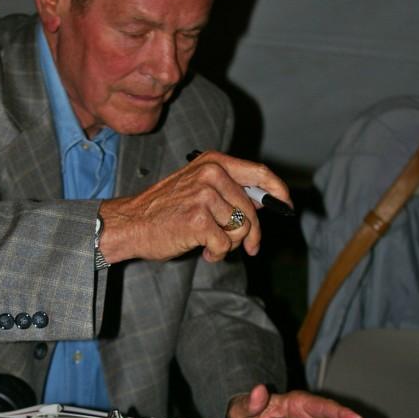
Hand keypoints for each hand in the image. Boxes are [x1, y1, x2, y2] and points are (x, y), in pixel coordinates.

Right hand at [99, 151, 290, 263]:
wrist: (130, 223)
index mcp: (213, 163)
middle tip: (249, 248)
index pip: (259, 173)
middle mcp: (211, 175)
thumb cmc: (164, 210)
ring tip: (208, 243)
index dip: (278, 192)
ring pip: (241, 230)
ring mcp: (204, 196)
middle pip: (252, 210)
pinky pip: (224, 245)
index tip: (288, 205)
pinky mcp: (198, 220)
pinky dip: (215, 255)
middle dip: (251, 235)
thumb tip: (266, 203)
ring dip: (228, 244)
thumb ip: (229, 190)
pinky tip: (201, 250)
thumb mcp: (197, 187)